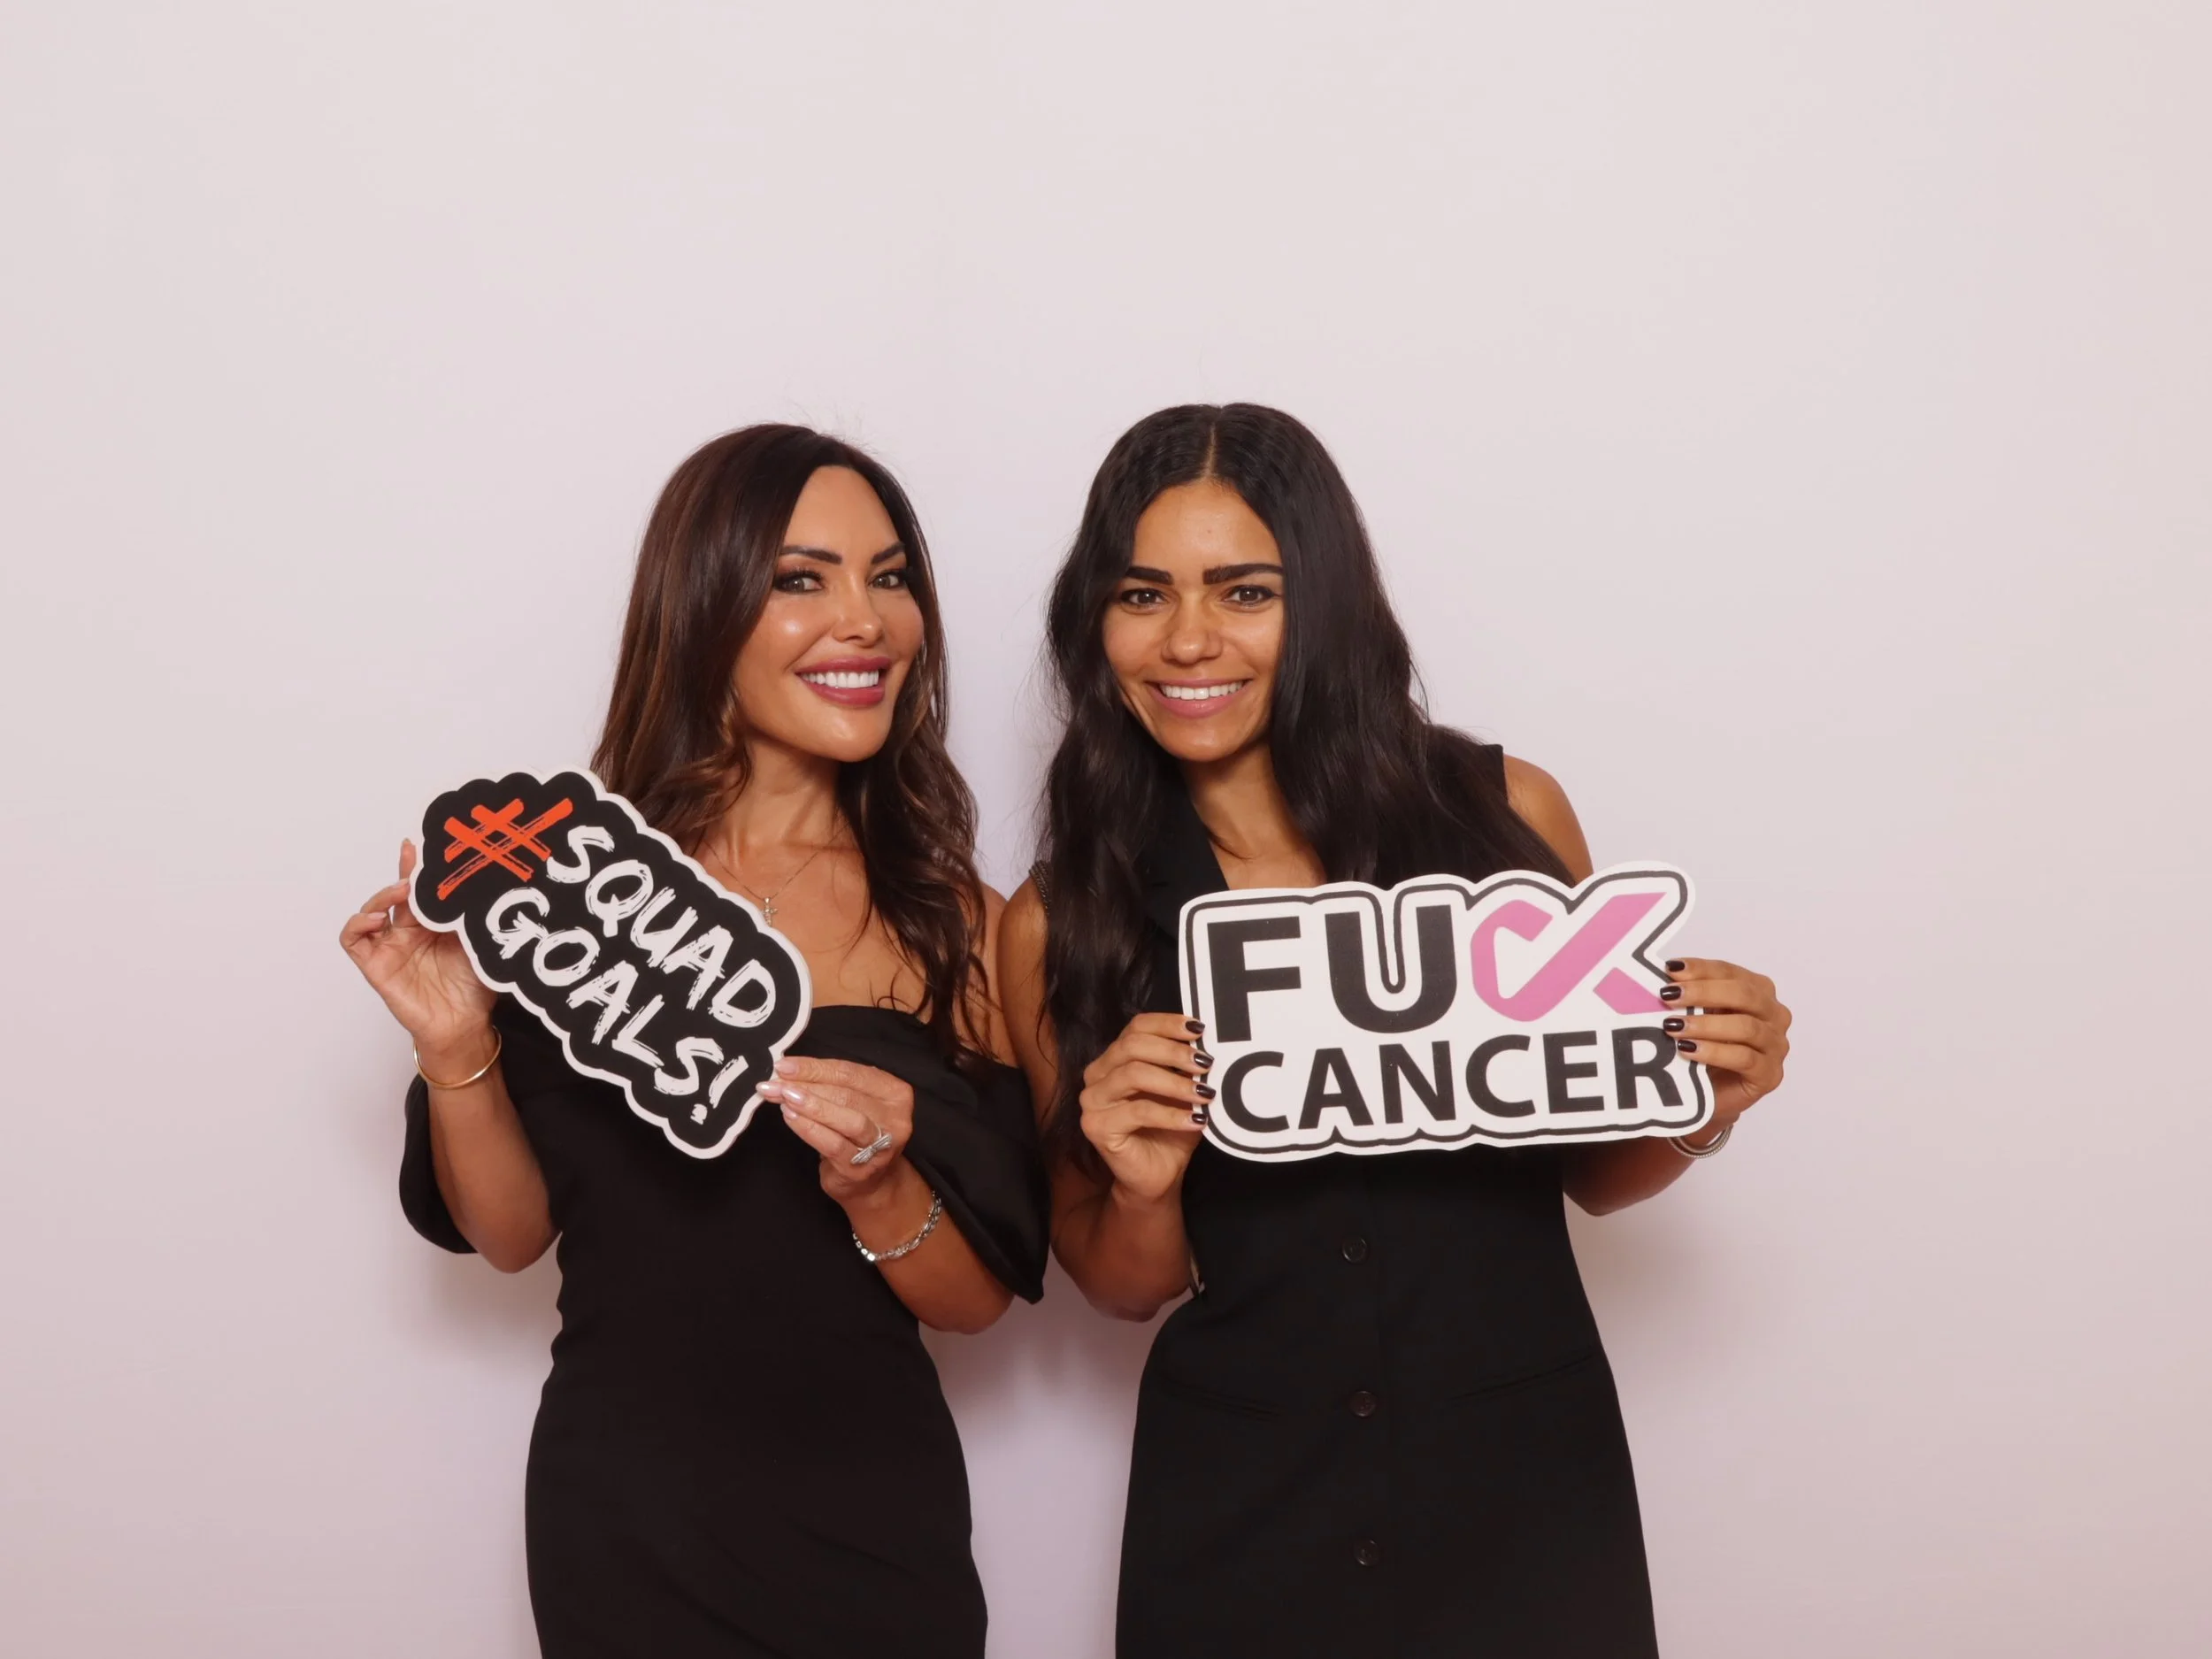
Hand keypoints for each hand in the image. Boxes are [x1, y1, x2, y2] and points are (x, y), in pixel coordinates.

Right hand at [338, 840, 496, 1055]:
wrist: (465, 1024)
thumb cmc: (475, 987)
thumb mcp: (478, 943)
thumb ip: (471, 916)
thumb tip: (480, 883)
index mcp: (434, 924)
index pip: (421, 890)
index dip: (418, 868)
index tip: (422, 844)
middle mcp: (409, 932)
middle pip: (396, 895)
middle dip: (402, 874)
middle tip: (415, 860)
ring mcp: (390, 947)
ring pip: (371, 910)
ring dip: (380, 896)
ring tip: (400, 891)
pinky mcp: (376, 965)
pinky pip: (353, 940)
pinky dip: (357, 924)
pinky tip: (374, 918)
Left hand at [757, 1057, 916, 1206]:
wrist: (871, 1183)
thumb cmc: (857, 1136)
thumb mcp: (853, 1104)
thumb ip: (830, 1085)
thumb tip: (788, 1072)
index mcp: (895, 1092)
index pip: (851, 1072)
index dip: (815, 1067)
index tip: (784, 1065)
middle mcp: (895, 1118)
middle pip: (846, 1094)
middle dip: (807, 1085)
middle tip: (775, 1082)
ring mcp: (881, 1145)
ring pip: (845, 1118)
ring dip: (810, 1105)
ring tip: (783, 1097)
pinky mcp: (861, 1168)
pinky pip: (833, 1144)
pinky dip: (809, 1129)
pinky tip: (790, 1117)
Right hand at [1079, 1012, 1210, 1204]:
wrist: (1157, 1176)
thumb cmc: (1169, 1130)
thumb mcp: (1182, 1091)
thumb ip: (1186, 1067)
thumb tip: (1206, 1046)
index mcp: (1114, 1059)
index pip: (1136, 1028)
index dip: (1167, 1023)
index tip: (1199, 1029)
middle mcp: (1097, 1075)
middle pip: (1132, 1046)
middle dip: (1173, 1052)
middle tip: (1206, 1063)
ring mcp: (1092, 1101)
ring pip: (1133, 1075)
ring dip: (1175, 1083)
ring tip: (1205, 1094)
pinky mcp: (1096, 1127)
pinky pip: (1138, 1111)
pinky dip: (1171, 1114)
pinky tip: (1196, 1120)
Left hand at [1661, 957, 1791, 1126]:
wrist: (1709, 1094)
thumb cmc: (1704, 1048)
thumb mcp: (1696, 1016)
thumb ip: (1687, 997)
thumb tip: (1664, 978)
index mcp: (1758, 991)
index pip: (1731, 972)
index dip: (1701, 969)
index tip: (1671, 970)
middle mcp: (1773, 1015)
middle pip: (1744, 995)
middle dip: (1703, 992)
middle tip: (1669, 996)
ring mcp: (1775, 1046)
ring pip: (1746, 1027)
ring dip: (1706, 1025)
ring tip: (1673, 1026)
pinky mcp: (1769, 1075)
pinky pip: (1745, 1059)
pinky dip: (1714, 1052)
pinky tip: (1688, 1050)